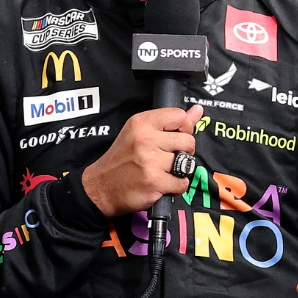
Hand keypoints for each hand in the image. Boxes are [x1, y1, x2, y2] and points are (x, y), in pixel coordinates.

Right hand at [81, 105, 201, 216]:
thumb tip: (197, 110)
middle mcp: (145, 139)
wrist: (100, 187)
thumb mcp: (140, 132)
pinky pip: (182, 183)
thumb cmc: (122, 159)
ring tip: (164, 172)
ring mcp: (150, 160)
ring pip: (186, 163)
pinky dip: (176, 187)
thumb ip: (170, 122)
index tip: (177, 137)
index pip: (180, 116)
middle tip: (168, 158)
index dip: (185, 128)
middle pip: (188, 141)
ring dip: (179, 171)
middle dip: (184, 152)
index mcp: (142, 122)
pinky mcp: (154, 181)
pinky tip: (163, 185)